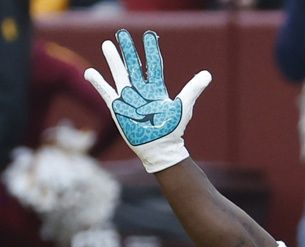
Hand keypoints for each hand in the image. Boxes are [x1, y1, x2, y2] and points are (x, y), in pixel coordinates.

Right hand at [84, 30, 211, 173]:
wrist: (160, 148)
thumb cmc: (173, 129)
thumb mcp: (183, 106)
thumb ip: (192, 89)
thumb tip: (207, 74)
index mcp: (157, 90)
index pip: (153, 65)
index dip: (151, 51)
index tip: (149, 36)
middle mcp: (142, 91)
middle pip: (133, 66)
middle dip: (128, 50)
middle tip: (122, 34)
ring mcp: (129, 98)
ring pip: (119, 74)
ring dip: (114, 60)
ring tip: (108, 44)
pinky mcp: (117, 108)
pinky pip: (106, 92)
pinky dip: (98, 82)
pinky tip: (90, 72)